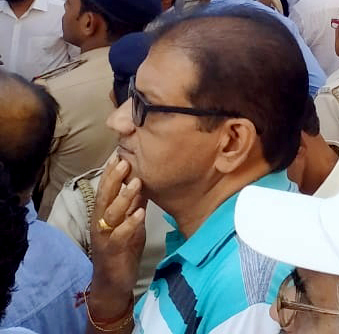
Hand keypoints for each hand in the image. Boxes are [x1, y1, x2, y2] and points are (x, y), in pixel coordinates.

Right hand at [88, 153, 147, 320]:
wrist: (113, 281)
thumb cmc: (122, 248)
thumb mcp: (129, 222)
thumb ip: (133, 204)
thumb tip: (141, 181)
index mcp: (103, 214)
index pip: (105, 189)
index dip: (110, 173)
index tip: (118, 154)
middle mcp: (100, 223)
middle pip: (105, 197)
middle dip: (114, 178)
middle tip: (125, 160)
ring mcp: (105, 236)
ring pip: (111, 213)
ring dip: (124, 197)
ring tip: (137, 182)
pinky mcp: (113, 250)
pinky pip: (120, 235)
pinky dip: (130, 223)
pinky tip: (140, 213)